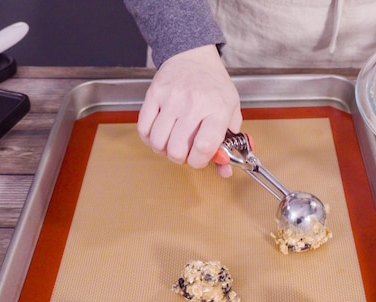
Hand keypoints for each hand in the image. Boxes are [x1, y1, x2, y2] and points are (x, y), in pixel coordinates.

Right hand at [137, 44, 241, 176]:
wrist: (193, 56)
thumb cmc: (214, 86)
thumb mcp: (231, 110)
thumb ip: (230, 142)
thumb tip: (224, 170)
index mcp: (218, 109)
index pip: (204, 147)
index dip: (199, 161)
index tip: (199, 160)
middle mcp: (194, 104)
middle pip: (177, 149)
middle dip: (180, 159)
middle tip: (185, 153)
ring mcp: (172, 99)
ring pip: (158, 142)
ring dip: (164, 150)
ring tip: (172, 143)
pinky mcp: (154, 95)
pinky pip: (144, 128)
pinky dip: (149, 139)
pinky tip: (159, 134)